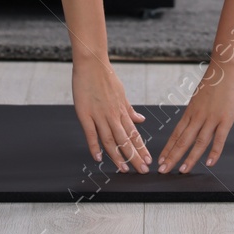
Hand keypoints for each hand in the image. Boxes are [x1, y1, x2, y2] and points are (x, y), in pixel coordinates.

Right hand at [72, 58, 148, 172]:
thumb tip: (141, 120)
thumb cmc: (106, 76)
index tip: (148, 160)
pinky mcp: (85, 114)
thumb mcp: (122, 93)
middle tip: (141, 170)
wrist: (92, 63)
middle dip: (134, 156)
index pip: (134, 133)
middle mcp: (113, 115)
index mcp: (122, 110)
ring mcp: (99, 115)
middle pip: (125, 139)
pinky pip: (91, 133)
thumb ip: (130, 109)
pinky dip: (95, 146)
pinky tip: (99, 158)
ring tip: (124, 169)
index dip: (141, 148)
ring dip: (118, 155)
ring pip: (111, 139)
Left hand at [158, 60, 233, 172]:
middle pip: (182, 140)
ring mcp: (211, 118)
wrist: (225, 68)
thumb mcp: (199, 97)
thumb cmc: (213, 81)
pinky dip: (214, 152)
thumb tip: (191, 123)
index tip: (160, 160)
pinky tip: (209, 163)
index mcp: (190, 111)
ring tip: (182, 171)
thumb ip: (195, 111)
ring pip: (198, 142)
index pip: (176, 134)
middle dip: (172, 157)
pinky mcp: (226, 119)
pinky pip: (219, 139)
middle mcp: (198, 116)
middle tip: (163, 170)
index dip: (168, 148)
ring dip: (189, 158)